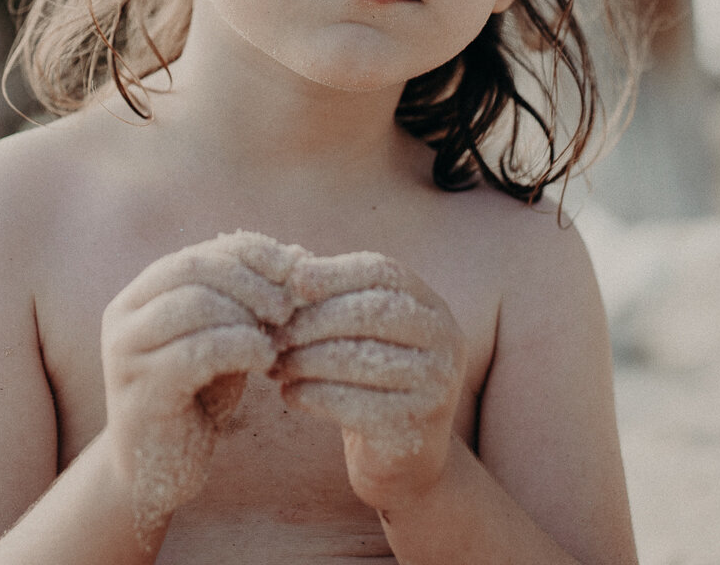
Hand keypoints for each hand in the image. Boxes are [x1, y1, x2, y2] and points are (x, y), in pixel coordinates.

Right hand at [99, 230, 304, 543]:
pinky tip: (265, 363)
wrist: (155, 474)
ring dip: (247, 317)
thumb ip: (248, 302)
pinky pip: (196, 351)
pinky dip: (240, 348)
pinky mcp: (139, 389)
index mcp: (140, 294)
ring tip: (277, 342)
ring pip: (194, 305)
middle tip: (289, 308)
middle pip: (193, 269)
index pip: (200, 252)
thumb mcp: (223, 341)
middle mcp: (123, 314)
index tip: (296, 269)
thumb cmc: (195, 400)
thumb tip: (300, 255)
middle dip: (251, 282)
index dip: (251, 254)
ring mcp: (125, 351)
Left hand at [273, 252, 465, 513]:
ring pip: (359, 359)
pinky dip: (312, 395)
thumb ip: (330, 296)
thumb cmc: (368, 381)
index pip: (384, 272)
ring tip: (274, 365)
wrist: (403, 460)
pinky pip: (353, 403)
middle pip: (372, 311)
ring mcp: (438, 385)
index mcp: (431, 306)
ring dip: (305, 359)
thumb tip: (289, 259)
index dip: (335, 272)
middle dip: (313, 319)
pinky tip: (289, 395)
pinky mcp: (416, 426)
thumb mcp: (357, 334)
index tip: (293, 282)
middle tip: (273, 334)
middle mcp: (445, 340)